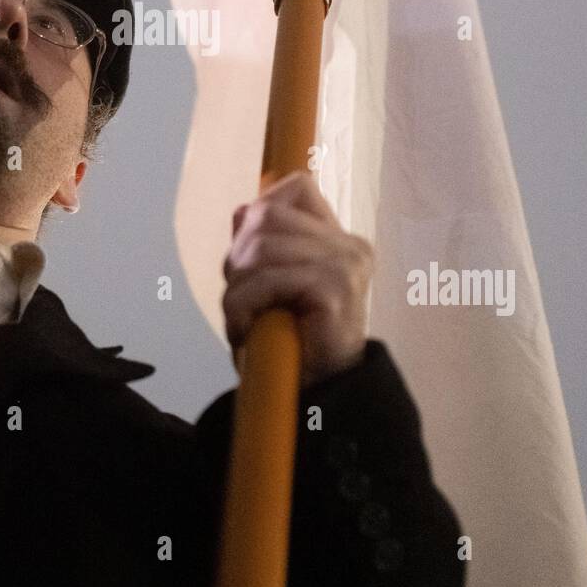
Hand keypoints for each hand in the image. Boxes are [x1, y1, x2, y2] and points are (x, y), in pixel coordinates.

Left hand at [221, 170, 374, 388]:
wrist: (321, 399)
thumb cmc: (293, 345)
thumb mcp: (276, 284)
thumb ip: (266, 244)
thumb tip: (243, 210)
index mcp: (340, 239)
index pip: (296, 188)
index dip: (261, 215)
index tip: (253, 262)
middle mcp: (349, 246)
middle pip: (266, 216)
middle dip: (238, 258)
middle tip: (241, 300)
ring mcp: (346, 265)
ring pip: (261, 247)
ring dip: (237, 288)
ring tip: (244, 320)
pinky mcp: (335, 288)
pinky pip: (268, 279)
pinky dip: (243, 305)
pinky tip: (247, 329)